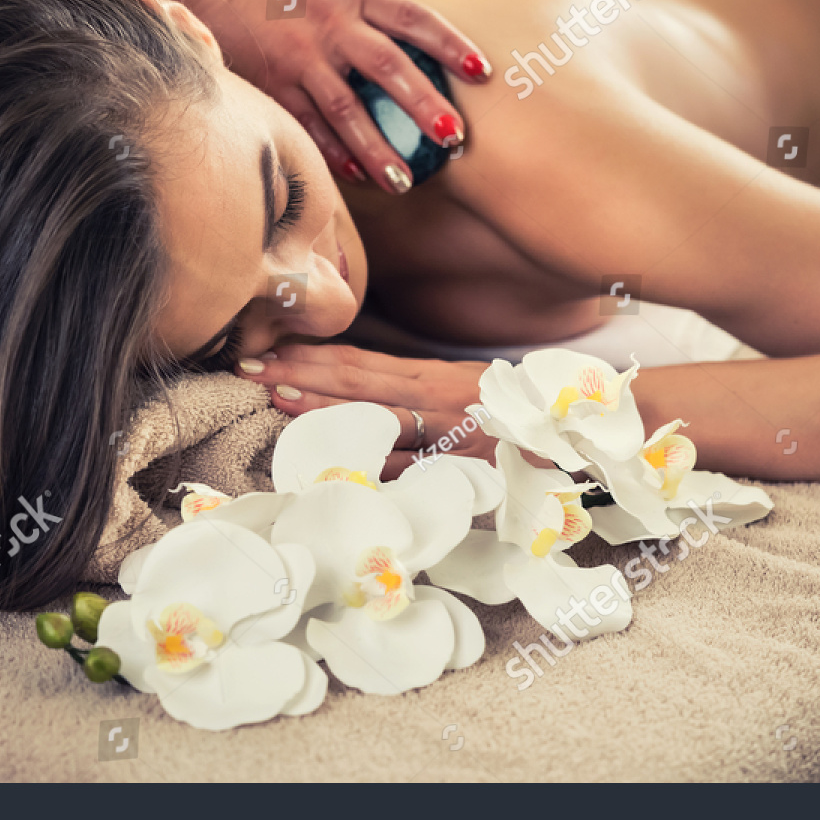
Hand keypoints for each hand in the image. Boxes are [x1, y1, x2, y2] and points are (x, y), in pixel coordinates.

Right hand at [160, 0, 491, 192]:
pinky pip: (306, 121)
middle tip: (455, 140)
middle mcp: (332, 26)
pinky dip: (330, 150)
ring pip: (348, 108)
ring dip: (377, 147)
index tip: (482, 70)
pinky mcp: (270, 78)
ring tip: (404, 182)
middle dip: (424, 105)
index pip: (414, 18)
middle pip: (390, 67)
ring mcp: (300, 55)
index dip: (451, 43)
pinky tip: (353, 175)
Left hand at [233, 343, 495, 476]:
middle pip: (357, 383)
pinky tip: (328, 461)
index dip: (311, 356)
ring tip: (275, 397)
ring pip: (375, 419)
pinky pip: (403, 468)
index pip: (360, 362)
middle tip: (248, 369)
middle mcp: (435, 400)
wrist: (571, 434)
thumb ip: (409, 388)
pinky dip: (365, 463)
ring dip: (323, 409)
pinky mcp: (455, 469)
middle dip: (300, 374)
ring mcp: (444, 435)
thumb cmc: (507, 414)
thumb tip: (348, 386)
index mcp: (431, 378)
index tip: (267, 350)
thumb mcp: (460, 389)